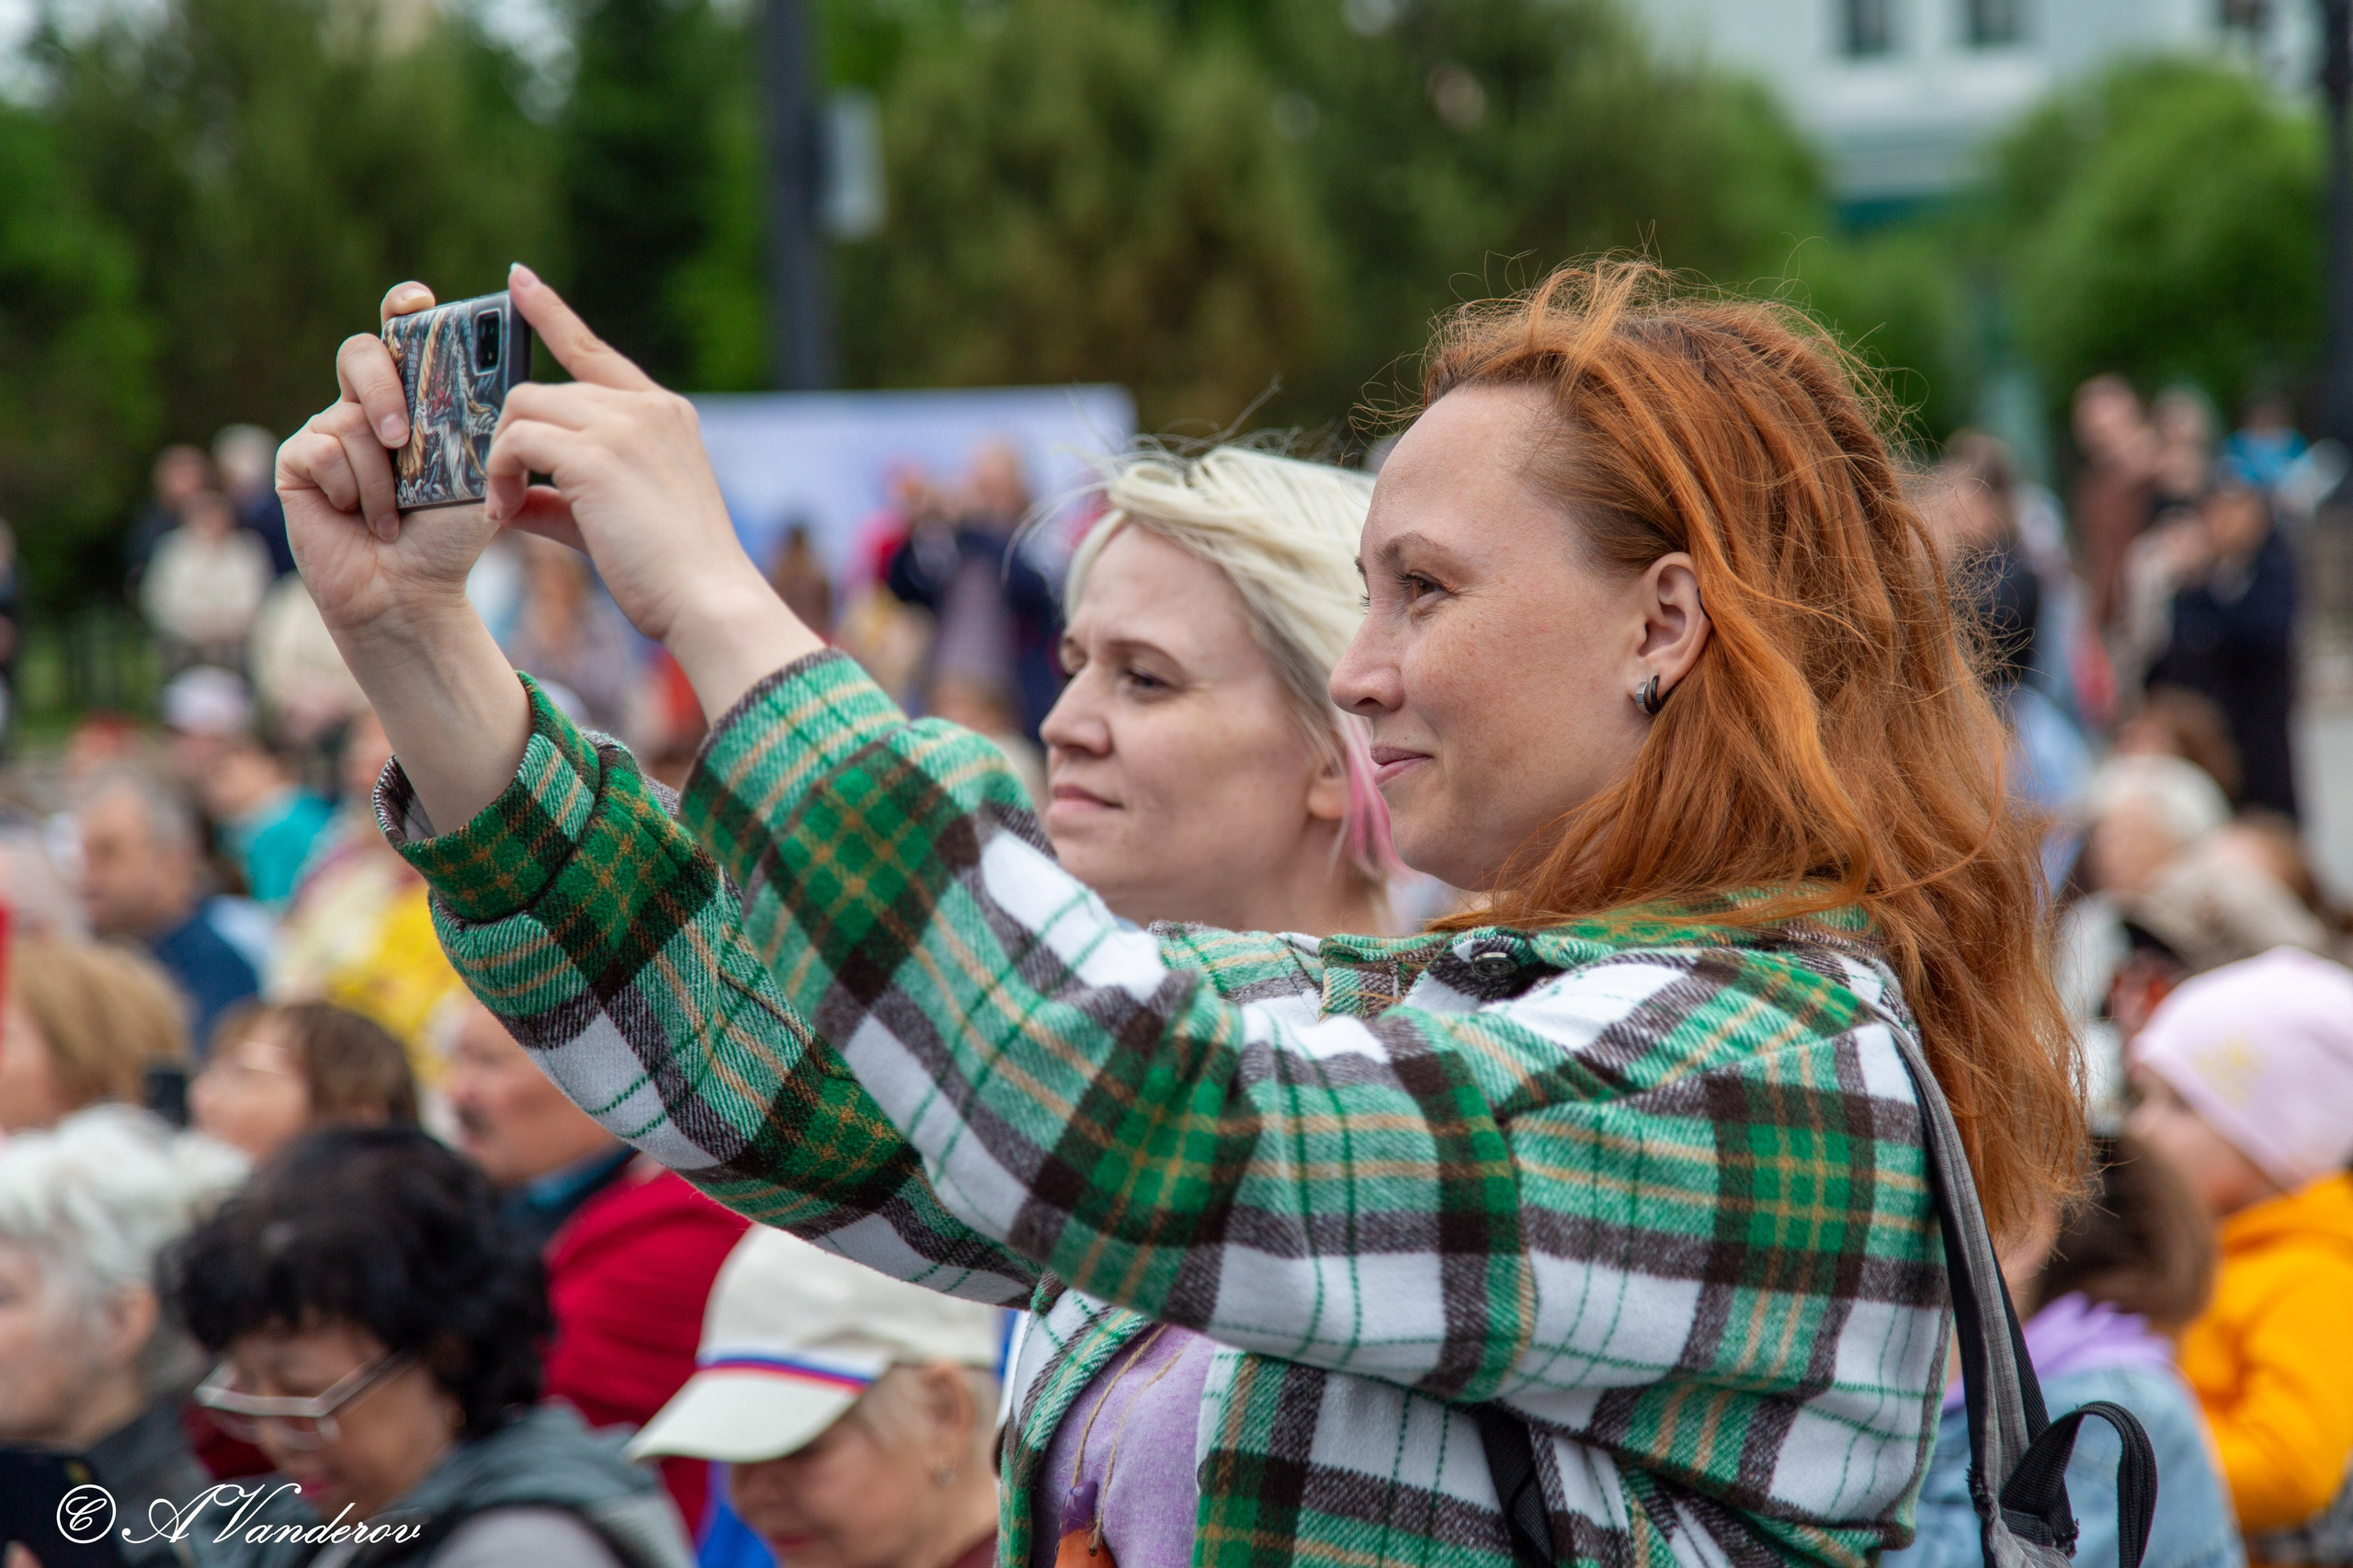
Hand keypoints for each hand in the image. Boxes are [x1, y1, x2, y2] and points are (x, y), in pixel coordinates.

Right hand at [278, 281, 498, 646]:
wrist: (413, 588)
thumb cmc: (449, 535)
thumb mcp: (480, 473)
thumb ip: (480, 424)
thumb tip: (503, 379)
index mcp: (413, 400)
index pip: (403, 335)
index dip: (404, 309)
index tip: (418, 300)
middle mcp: (365, 407)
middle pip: (360, 354)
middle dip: (382, 390)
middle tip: (403, 439)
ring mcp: (327, 431)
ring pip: (348, 418)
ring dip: (381, 477)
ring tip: (394, 516)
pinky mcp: (297, 461)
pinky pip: (322, 450)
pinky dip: (354, 491)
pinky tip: (362, 520)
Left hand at [489, 265, 822, 713]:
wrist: (708, 600)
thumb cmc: (671, 574)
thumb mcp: (614, 521)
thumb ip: (559, 497)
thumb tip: (507, 496)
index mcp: (663, 414)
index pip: (594, 351)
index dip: (551, 313)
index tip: (518, 280)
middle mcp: (646, 407)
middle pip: (541, 390)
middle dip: (509, 439)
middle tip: (499, 492)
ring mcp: (624, 425)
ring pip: (523, 409)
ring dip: (500, 459)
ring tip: (503, 508)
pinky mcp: (598, 454)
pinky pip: (517, 440)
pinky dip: (499, 475)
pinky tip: (504, 513)